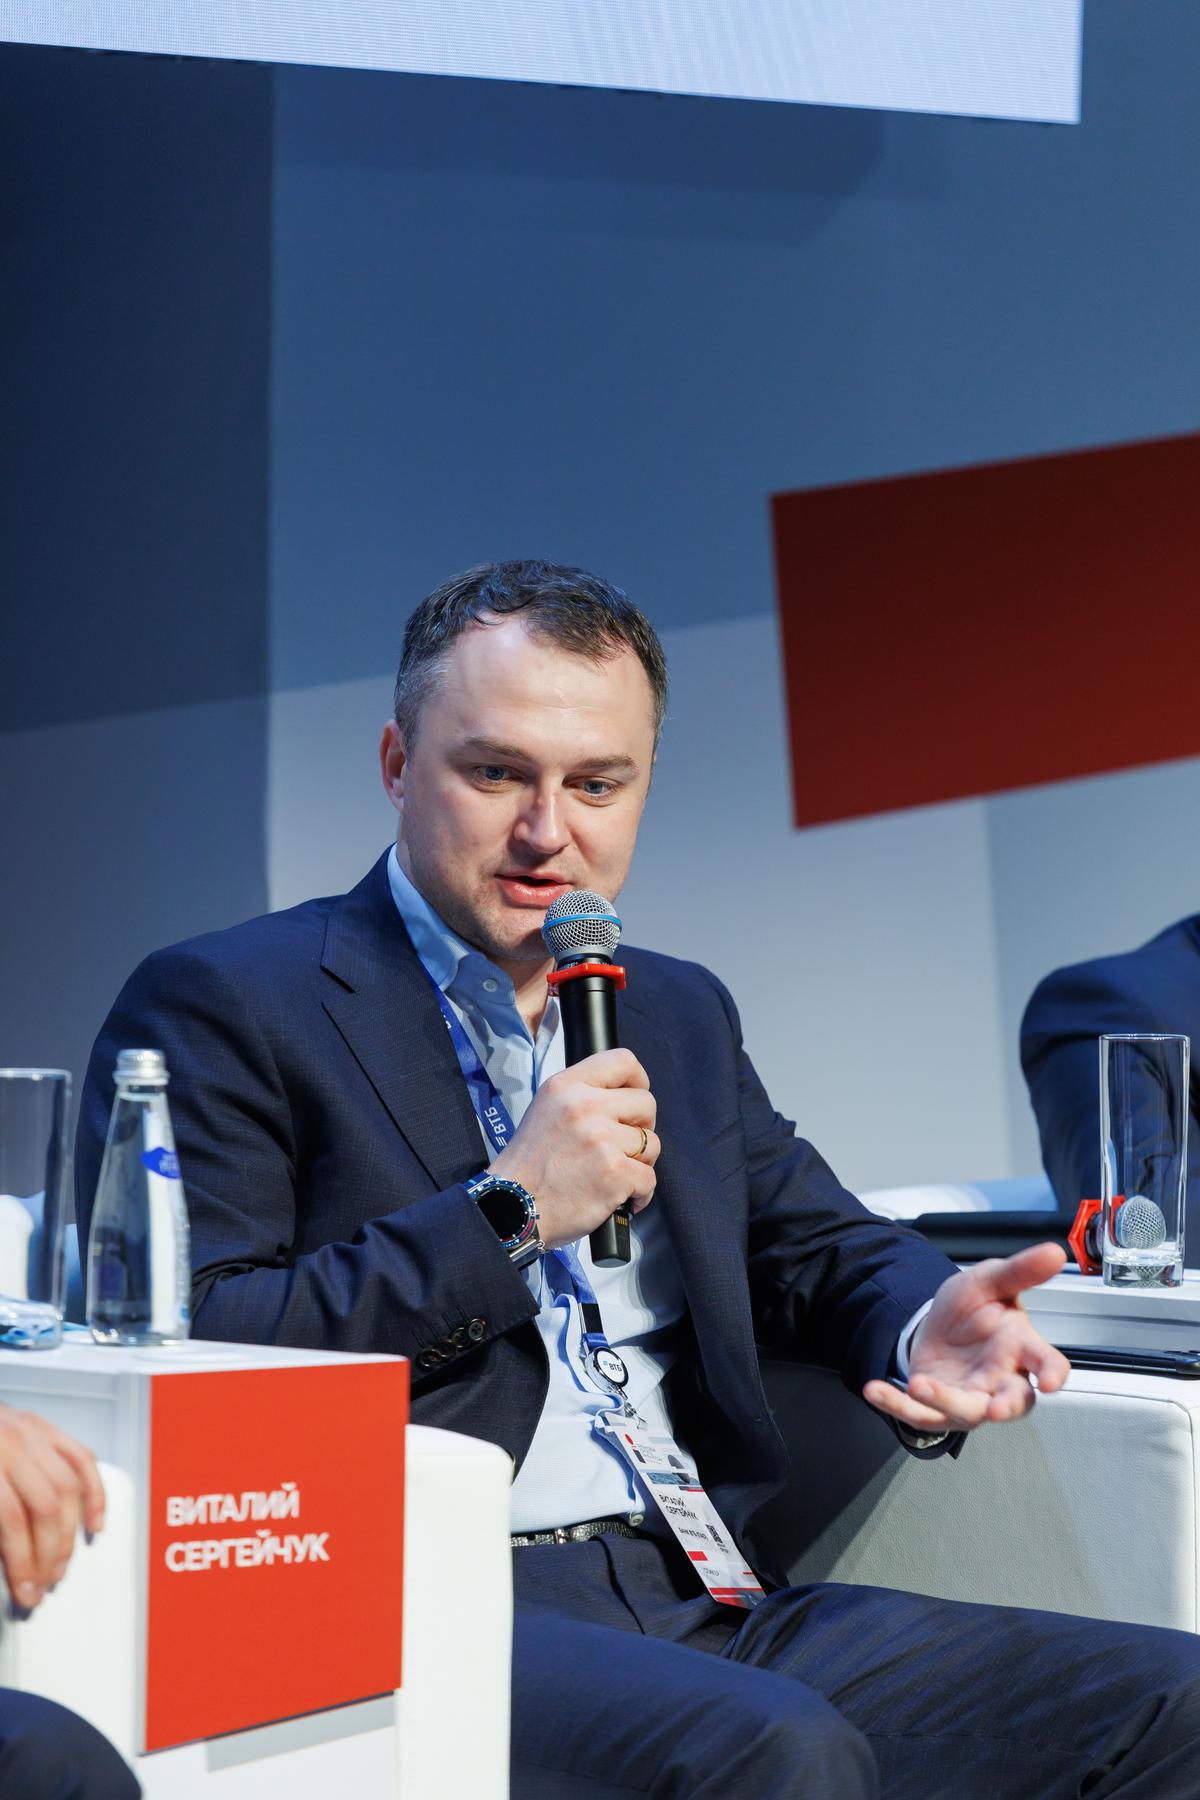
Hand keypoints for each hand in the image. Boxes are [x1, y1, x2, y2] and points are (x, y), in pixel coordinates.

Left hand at [0, 1407, 105, 1609]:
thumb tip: (5, 1559)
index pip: (14, 1524)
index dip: (23, 1564)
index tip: (25, 1590)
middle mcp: (14, 1445)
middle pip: (46, 1508)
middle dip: (49, 1554)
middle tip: (44, 1582)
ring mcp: (34, 1433)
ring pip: (69, 1488)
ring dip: (70, 1533)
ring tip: (62, 1563)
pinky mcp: (45, 1427)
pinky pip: (82, 1459)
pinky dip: (94, 1492)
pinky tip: (94, 1521)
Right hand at [488, 1048, 658, 1249]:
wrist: (512, 1208)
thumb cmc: (530, 1165)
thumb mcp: (546, 1109)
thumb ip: (582, 1095)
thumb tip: (624, 1096)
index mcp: (566, 1086)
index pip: (623, 1061)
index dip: (638, 1081)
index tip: (634, 1100)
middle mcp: (584, 1107)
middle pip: (646, 1104)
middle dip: (641, 1127)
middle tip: (621, 1145)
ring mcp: (601, 1140)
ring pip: (651, 1144)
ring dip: (639, 1163)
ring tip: (613, 1174)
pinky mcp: (615, 1173)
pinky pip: (649, 1179)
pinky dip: (639, 1193)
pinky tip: (618, 1197)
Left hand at [863, 1243, 1071, 1434]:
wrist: (937, 1325)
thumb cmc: (973, 1310)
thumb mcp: (990, 1280)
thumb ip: (1021, 1270)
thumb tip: (1054, 1253)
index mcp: (1020, 1348)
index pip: (1047, 1363)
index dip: (1053, 1372)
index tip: (1052, 1380)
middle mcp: (999, 1379)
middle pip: (1013, 1401)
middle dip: (1005, 1407)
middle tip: (994, 1408)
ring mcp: (970, 1398)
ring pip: (965, 1411)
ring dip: (943, 1401)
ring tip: (919, 1384)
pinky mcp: (938, 1408)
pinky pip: (918, 1414)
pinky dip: (896, 1404)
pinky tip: (876, 1390)